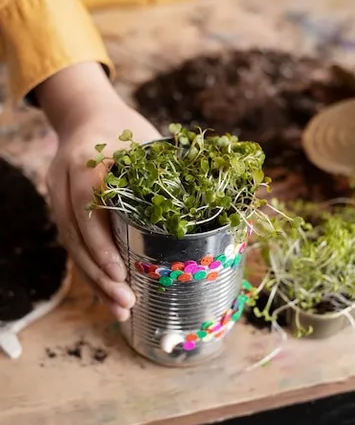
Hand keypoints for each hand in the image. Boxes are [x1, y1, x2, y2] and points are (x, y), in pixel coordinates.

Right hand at [36, 63, 160, 320]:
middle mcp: (64, 182)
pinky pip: (74, 245)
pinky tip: (108, 295)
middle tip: (125, 301)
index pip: (87, 206)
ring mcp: (58, 197)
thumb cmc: (124, 128)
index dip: (101, 243)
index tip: (120, 272)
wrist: (85, 114)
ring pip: (72, 246)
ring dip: (95, 281)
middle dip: (99, 274)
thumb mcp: (147, 139)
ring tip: (120, 310)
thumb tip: (227, 202)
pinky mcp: (62, 211)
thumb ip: (173, 166)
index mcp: (86, 161)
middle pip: (76, 235)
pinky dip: (91, 272)